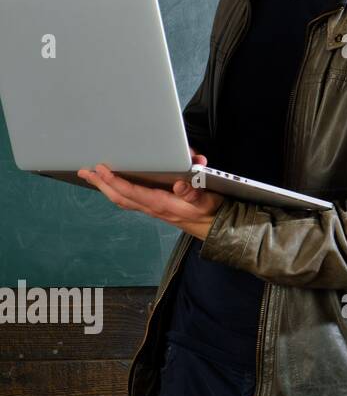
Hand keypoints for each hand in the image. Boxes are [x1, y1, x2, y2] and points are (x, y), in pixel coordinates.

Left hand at [77, 147, 225, 239]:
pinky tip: (112, 186)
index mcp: (162, 204)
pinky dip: (116, 191)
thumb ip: (195, 193)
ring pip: (121, 199)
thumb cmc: (210, 211)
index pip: (132, 192)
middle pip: (119, 197)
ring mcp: (151, 209)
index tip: (102, 169)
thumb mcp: (207, 200)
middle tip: (85, 171)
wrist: (213, 226)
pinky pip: (129, 200)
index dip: (115, 181)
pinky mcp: (154, 207)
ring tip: (92, 177)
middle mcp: (152, 207)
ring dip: (105, 188)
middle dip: (101, 184)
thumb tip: (180, 185)